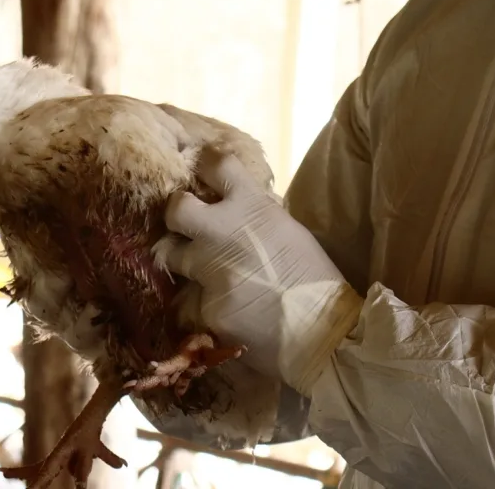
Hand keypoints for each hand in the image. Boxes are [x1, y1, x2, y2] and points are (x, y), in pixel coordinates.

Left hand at [160, 149, 363, 395]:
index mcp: (252, 206)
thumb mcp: (288, 231)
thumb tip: (234, 210)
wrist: (322, 332)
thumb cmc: (316, 279)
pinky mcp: (203, 308)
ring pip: (172, 257)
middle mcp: (223, 232)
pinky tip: (223, 313)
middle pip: (176, 208)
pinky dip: (202, 305)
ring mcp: (209, 271)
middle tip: (186, 226)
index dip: (204, 163)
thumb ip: (255, 217)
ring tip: (206, 275)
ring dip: (184, 263)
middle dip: (176, 214)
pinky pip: (189, 302)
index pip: (217, 165)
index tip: (199, 166)